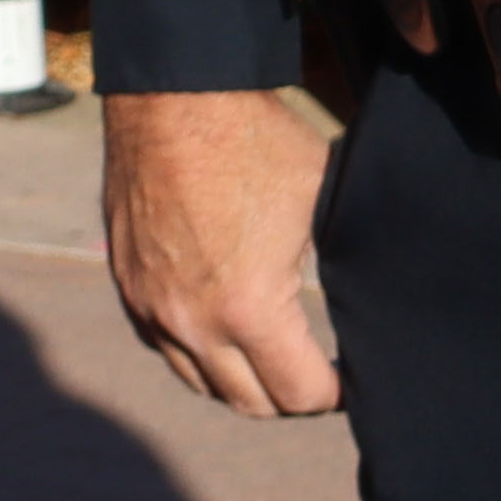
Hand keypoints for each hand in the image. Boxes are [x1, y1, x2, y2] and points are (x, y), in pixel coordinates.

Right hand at [105, 82, 341, 417]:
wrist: (174, 97)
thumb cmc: (256, 143)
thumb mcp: (323, 201)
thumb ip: (341, 260)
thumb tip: (372, 287)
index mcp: (249, 309)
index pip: (297, 394)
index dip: (332, 394)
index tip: (347, 383)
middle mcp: (193, 323)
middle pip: (249, 403)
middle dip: (289, 398)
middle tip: (315, 378)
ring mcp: (152, 308)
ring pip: (200, 383)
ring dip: (241, 382)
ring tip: (272, 361)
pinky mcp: (127, 287)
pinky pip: (164, 347)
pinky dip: (197, 353)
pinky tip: (223, 331)